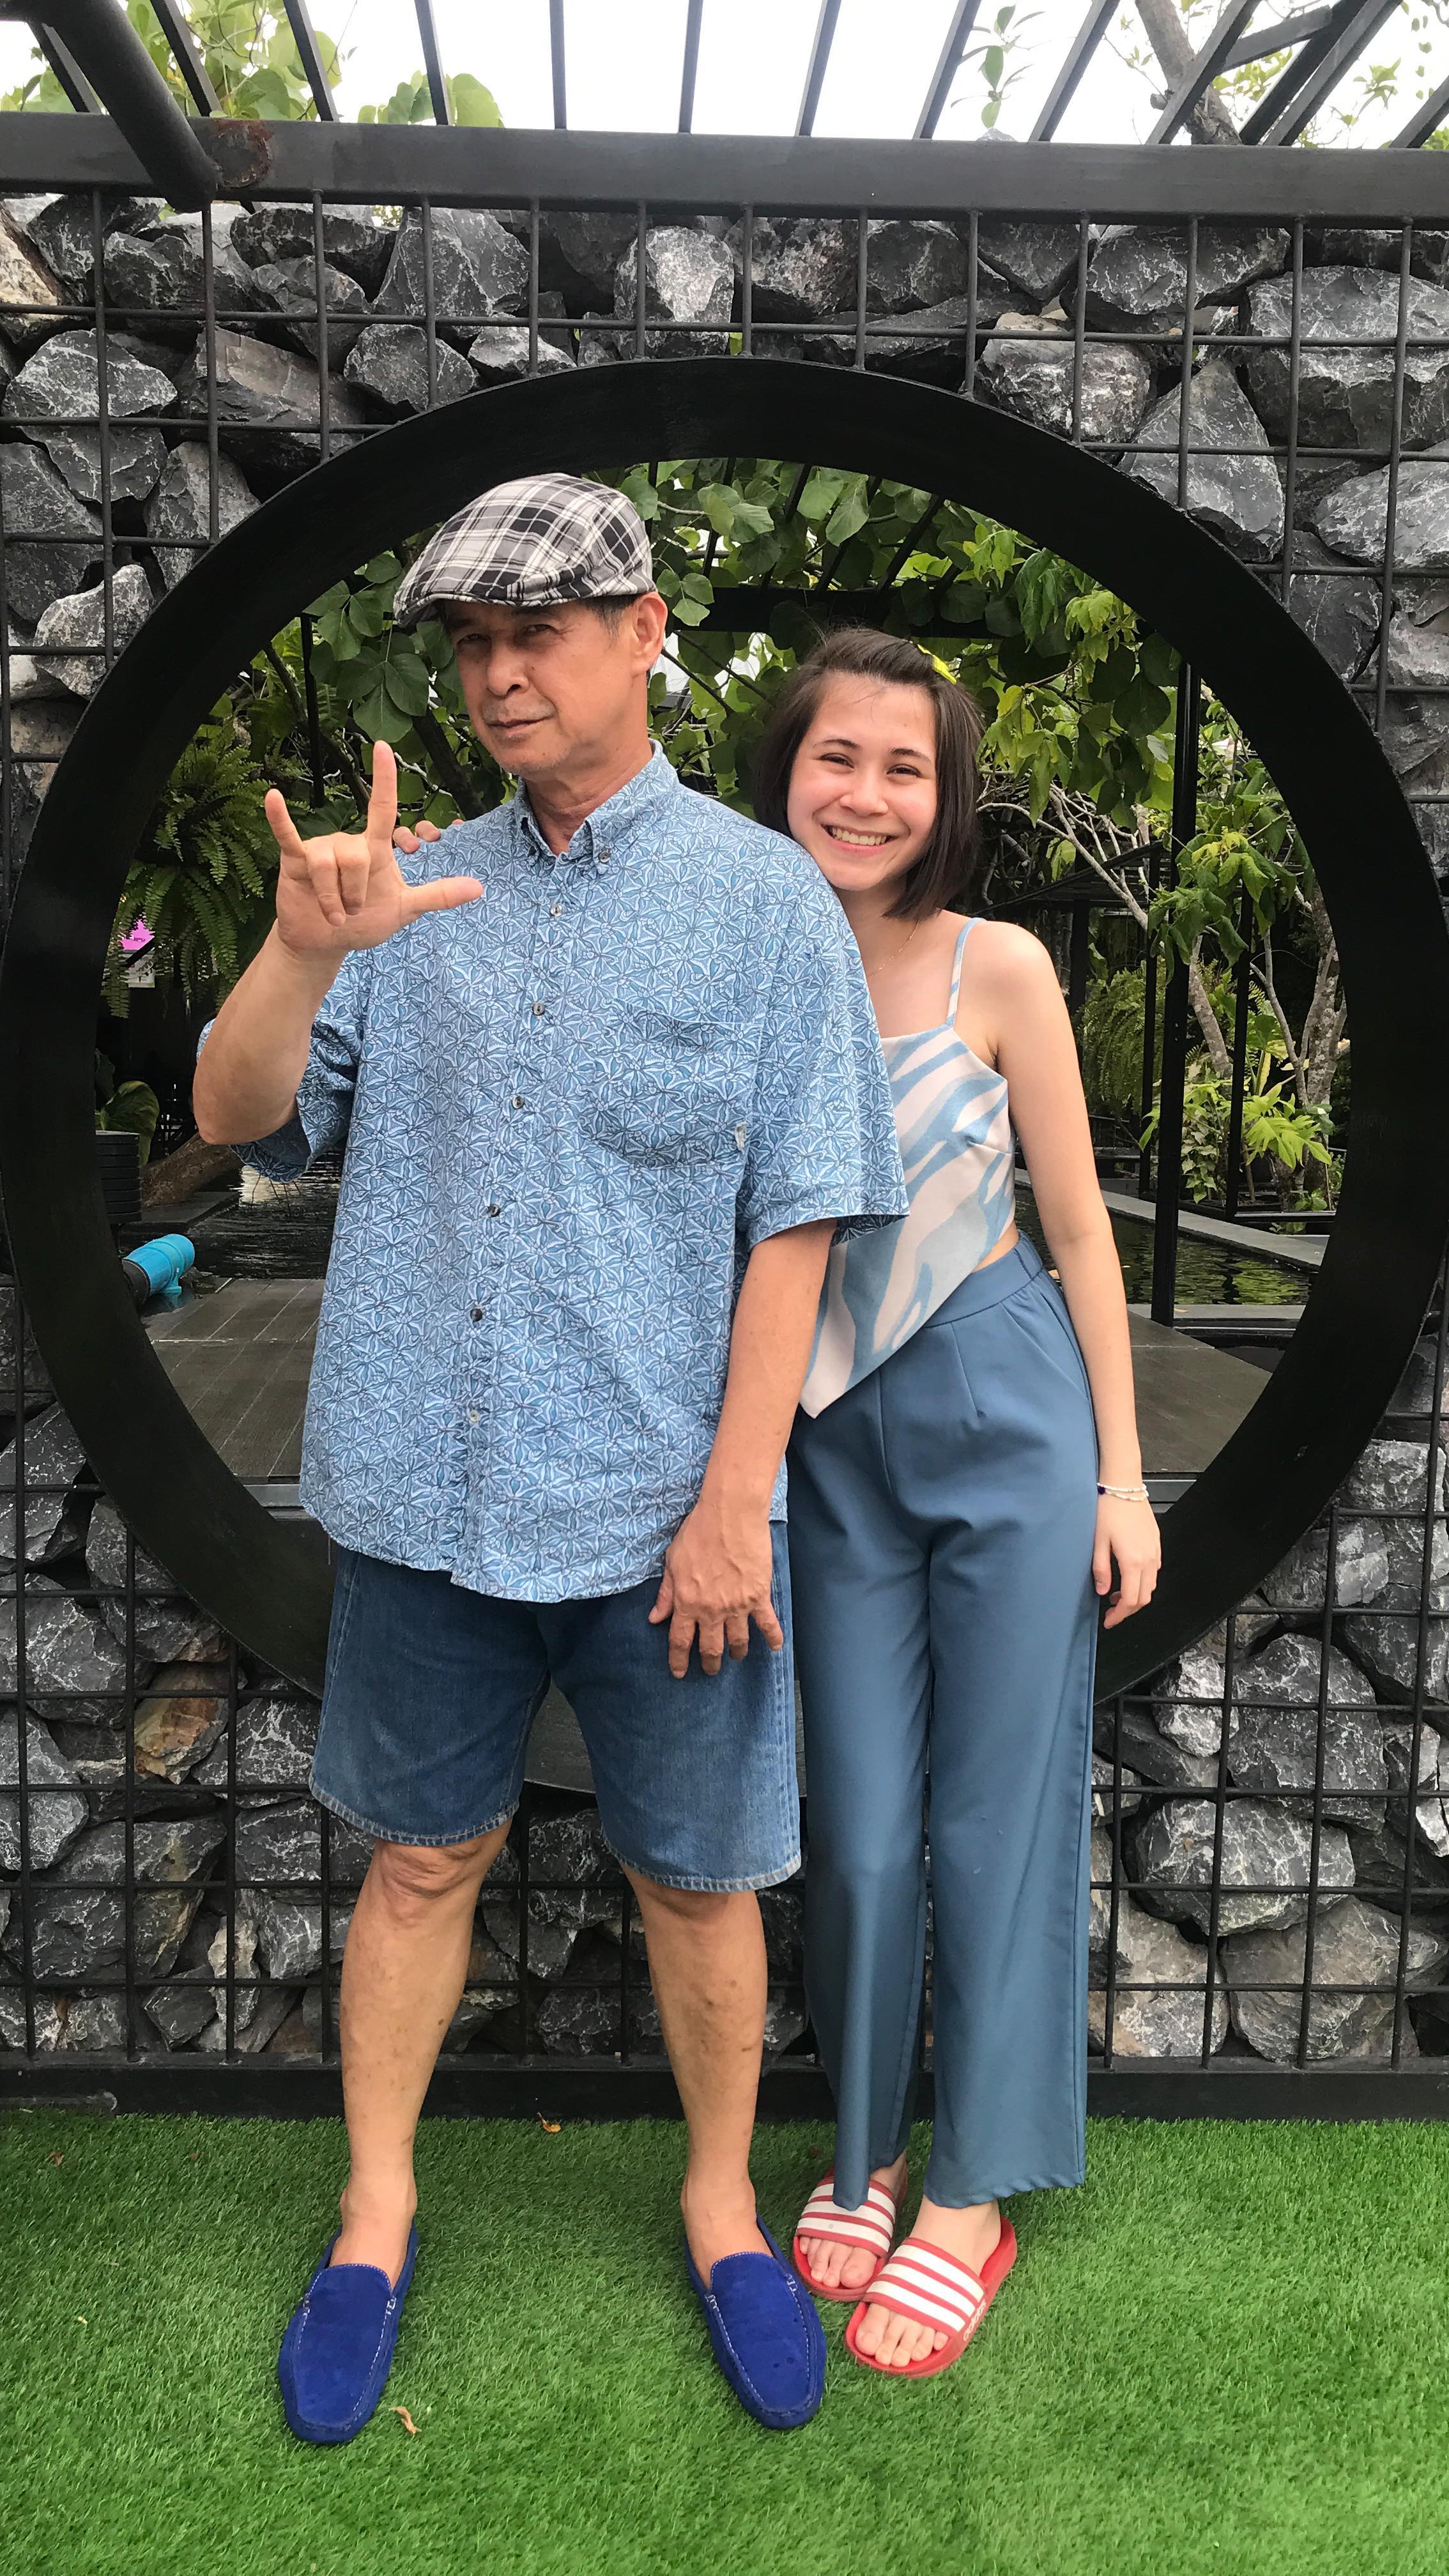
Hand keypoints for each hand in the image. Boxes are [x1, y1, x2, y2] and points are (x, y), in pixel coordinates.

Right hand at [264, 743, 482, 961]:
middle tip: (353, 911)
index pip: (382, 808)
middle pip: (357, 858)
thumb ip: (437, 895)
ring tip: (333, 913)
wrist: (327, 941)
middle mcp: (347, 842)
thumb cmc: (365, 920)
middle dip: (357, 895)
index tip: (382, 746)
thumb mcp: (405, 909)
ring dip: (333, 901)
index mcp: (374, 848)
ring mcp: (319, 849)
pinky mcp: (295, 860)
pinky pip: (287, 836)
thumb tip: (478, 887)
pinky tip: (272, 796)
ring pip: (329, 866)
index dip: (383, 778)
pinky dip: (279, 818)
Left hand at [648, 1500, 783, 1678]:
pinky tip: (775, 1648)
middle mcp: (711, 1610)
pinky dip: (772, 1638)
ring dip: (737, 1653)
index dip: (678, 1661)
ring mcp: (737, 1605)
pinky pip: (767, 1623)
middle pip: (710, 1647)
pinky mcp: (758, 1596)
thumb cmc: (697, 1533)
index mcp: (686, 1602)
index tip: (679, 1673)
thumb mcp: (672, 1562)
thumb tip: (654, 1618)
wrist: (730, 1515)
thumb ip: (665, 1593)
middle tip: (710, 1669)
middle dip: (709, 1663)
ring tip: (736, 1657)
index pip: (680, 1641)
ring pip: (738, 1641)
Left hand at [1093, 1494, 1160, 1629]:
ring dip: (1136, 1596)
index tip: (1109, 1621)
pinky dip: (1143, 1582)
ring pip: (1151, 1586)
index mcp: (1133, 1561)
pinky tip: (1128, 1577)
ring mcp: (1155, 1551)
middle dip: (1128, 1610)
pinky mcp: (1156, 1544)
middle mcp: (1148, 1559)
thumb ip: (1101, 1570)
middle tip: (1112, 1612)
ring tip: (1117, 1595)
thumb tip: (1102, 1591)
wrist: (1124, 1486)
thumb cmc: (1109, 1510)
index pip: (1131, 1600)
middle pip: (1144, 1597)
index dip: (1120, 1615)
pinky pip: (1154, 1571)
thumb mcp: (1097, 1542)